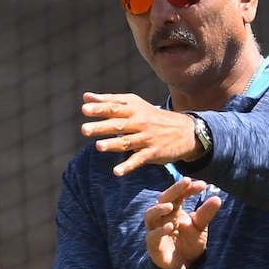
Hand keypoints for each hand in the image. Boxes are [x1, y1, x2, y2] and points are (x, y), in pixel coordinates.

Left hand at [80, 91, 201, 175]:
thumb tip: (86, 96)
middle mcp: (140, 122)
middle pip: (119, 124)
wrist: (184, 130)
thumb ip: (109, 101)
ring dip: (112, 144)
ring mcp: (147, 138)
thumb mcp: (134, 104)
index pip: (114, 108)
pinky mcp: (153, 153)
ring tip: (98, 146)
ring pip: (127, 142)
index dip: (100, 108)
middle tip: (84, 129)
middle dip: (102, 127)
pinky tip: (116, 171)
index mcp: (133, 109)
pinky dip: (128, 166)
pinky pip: (139, 160)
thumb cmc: (151, 116)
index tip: (84, 109)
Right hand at [144, 177, 221, 268]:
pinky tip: (170, 227)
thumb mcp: (200, 227)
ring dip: (159, 209)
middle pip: (163, 199)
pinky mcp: (153, 245)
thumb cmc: (190, 244)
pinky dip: (159, 231)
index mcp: (173, 211)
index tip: (202, 185)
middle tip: (185, 182)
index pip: (178, 195)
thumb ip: (206, 214)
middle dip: (173, 190)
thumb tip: (217, 198)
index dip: (187, 188)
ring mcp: (155, 230)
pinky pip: (152, 236)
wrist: (185, 266)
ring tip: (171, 206)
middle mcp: (162, 218)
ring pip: (150, 215)